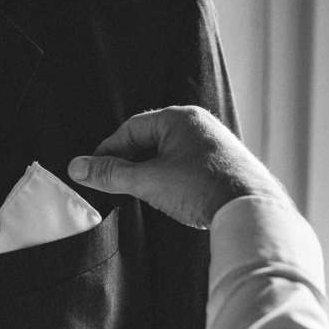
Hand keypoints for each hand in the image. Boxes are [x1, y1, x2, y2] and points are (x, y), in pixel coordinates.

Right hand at [66, 106, 290, 227]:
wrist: (252, 210)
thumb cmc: (202, 187)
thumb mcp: (149, 181)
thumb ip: (112, 174)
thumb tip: (77, 167)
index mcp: (180, 118)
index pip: (131, 128)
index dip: (109, 151)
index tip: (95, 172)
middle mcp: (199, 125)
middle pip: (150, 140)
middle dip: (130, 163)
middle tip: (114, 185)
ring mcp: (214, 145)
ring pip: (168, 156)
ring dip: (150, 173)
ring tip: (142, 195)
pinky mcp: (223, 165)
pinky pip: (186, 166)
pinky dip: (170, 180)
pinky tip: (170, 199)